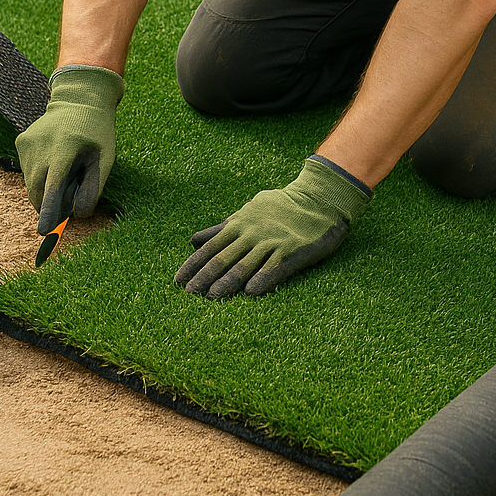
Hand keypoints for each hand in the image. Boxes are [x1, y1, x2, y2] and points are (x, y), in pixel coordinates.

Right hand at [15, 65, 123, 234]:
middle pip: (38, 190)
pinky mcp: (20, 142)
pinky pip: (28, 170)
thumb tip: (78, 215)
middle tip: (66, 205)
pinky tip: (54, 160)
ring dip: (45, 189)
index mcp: (65, 148)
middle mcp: (41, 145)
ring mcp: (28, 143)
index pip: (54, 186)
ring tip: (64, 172)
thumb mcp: (105, 158)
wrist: (78, 98)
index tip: (44, 230)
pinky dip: (40, 175)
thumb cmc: (97, 132)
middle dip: (49, 205)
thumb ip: (94, 187)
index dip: (50, 210)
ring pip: (31, 183)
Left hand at [175, 156, 370, 297]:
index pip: (210, 247)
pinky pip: (275, 267)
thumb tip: (193, 240)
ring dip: (228, 282)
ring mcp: (272, 242)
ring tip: (212, 297)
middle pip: (224, 258)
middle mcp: (252, 234)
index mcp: (239, 225)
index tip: (177, 281)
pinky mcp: (293, 250)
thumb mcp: (247, 212)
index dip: (193, 264)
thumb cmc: (280, 207)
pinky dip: (263, 279)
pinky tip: (252, 293)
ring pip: (246, 265)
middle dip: (205, 276)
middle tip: (189, 293)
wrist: (318, 198)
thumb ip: (221, 228)